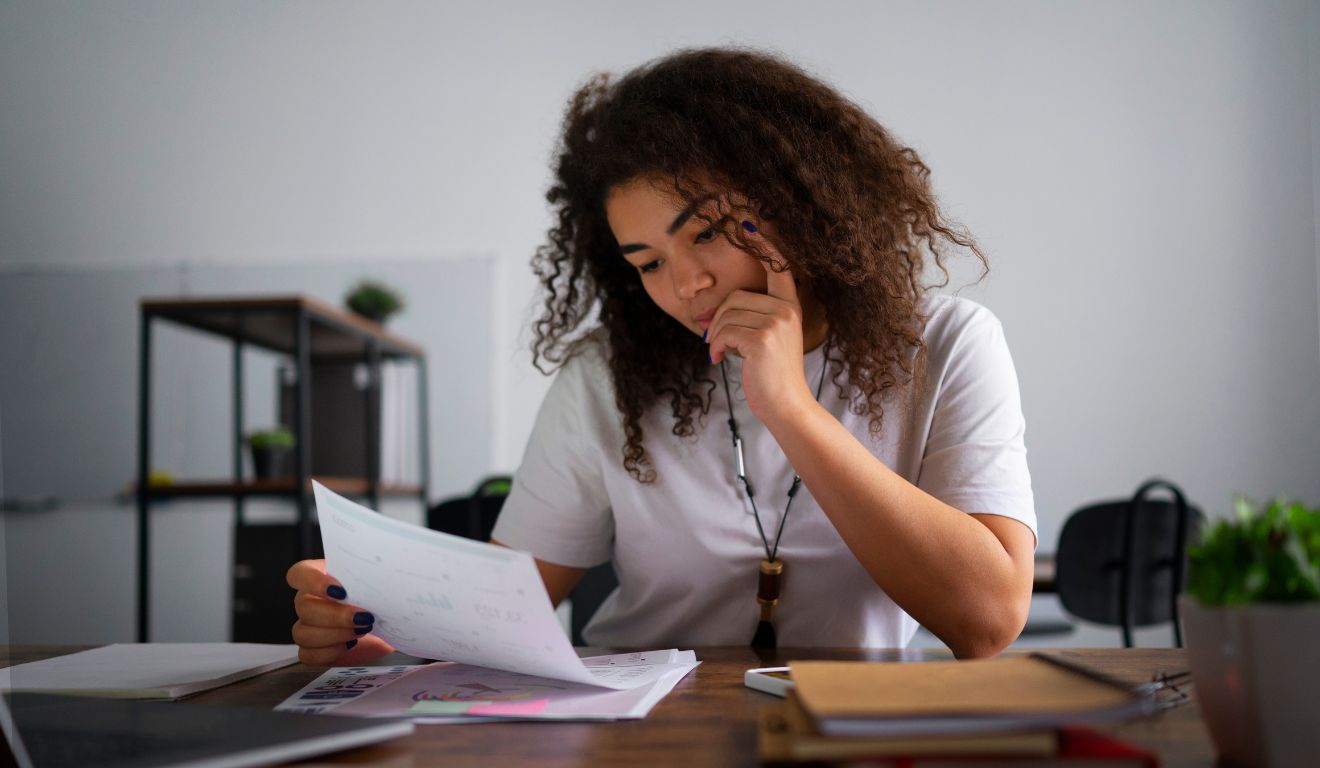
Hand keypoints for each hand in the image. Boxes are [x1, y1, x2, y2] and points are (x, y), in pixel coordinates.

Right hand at [286, 559, 393, 664]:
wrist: (392, 625)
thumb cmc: (384, 599)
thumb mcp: (381, 583)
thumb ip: (375, 577)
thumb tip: (381, 581)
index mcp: (322, 576)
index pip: (299, 574)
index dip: (314, 582)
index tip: (340, 591)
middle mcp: (310, 599)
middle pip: (303, 607)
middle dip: (335, 615)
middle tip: (364, 617)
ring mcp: (308, 625)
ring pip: (302, 633)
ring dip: (334, 635)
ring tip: (361, 631)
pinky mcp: (314, 649)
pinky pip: (307, 655)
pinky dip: (329, 652)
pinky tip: (350, 644)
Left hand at [706, 226, 815, 424]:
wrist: (786, 405)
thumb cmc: (772, 375)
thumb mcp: (768, 340)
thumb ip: (752, 319)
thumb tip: (714, 315)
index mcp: (790, 307)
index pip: (778, 268)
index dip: (763, 244)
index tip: (749, 222)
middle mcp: (786, 310)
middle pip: (736, 297)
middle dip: (721, 320)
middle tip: (720, 343)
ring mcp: (776, 323)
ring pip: (727, 315)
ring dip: (717, 337)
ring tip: (723, 354)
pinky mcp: (762, 339)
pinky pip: (724, 332)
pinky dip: (716, 347)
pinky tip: (720, 360)